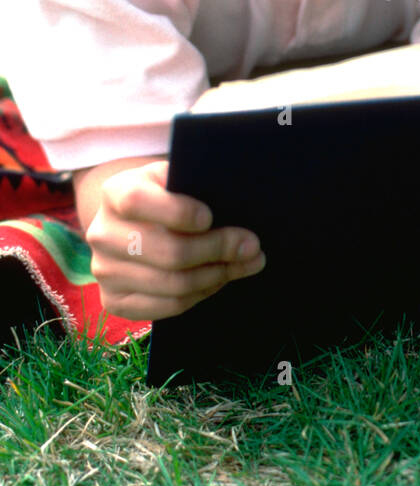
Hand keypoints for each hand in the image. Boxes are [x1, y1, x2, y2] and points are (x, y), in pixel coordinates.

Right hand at [85, 160, 264, 320]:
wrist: (136, 223)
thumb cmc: (168, 196)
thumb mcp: (178, 179)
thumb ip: (200, 188)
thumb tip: (239, 218)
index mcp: (115, 192)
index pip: (136, 201)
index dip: (177, 212)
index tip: (209, 217)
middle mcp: (102, 233)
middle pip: (167, 251)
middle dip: (217, 249)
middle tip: (251, 246)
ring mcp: (104, 271)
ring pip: (172, 283)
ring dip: (216, 275)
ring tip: (244, 263)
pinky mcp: (114, 301)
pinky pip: (166, 307)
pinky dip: (200, 295)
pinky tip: (218, 279)